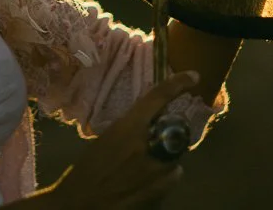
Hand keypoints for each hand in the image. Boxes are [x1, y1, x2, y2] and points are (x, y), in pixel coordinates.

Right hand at [44, 71, 199, 208]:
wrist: (79, 204)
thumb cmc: (85, 172)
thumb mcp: (104, 142)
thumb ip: (126, 133)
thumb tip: (141, 129)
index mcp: (127, 128)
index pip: (156, 98)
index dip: (177, 84)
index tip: (193, 76)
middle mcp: (144, 145)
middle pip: (174, 132)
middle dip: (170, 137)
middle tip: (157, 145)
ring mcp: (154, 170)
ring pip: (175, 159)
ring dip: (166, 161)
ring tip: (145, 170)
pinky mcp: (158, 192)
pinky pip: (171, 179)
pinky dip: (165, 179)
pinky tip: (146, 185)